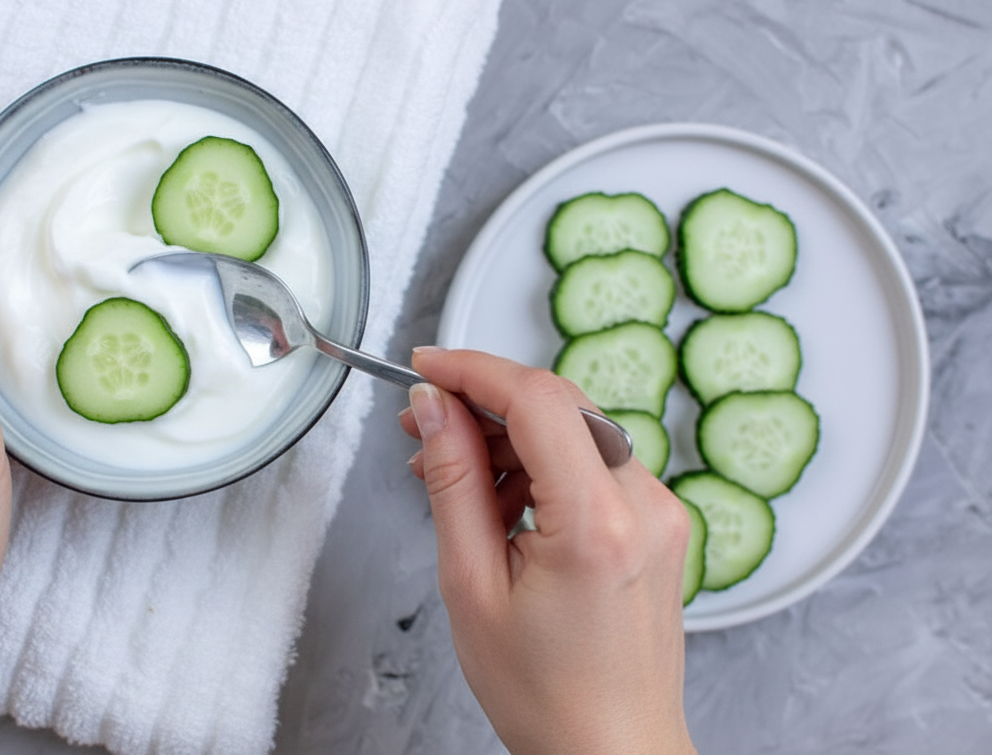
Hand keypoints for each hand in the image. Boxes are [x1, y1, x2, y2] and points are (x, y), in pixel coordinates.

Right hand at [399, 348, 695, 754]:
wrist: (613, 751)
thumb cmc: (547, 695)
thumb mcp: (471, 586)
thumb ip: (453, 483)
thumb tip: (435, 409)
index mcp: (598, 523)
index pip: (536, 400)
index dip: (472, 370)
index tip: (424, 368)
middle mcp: (645, 506)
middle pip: (559, 403)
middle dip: (484, 400)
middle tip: (424, 420)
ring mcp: (660, 512)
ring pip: (576, 428)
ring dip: (509, 436)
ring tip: (451, 474)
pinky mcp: (658, 523)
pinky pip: (595, 462)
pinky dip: (542, 463)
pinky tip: (499, 498)